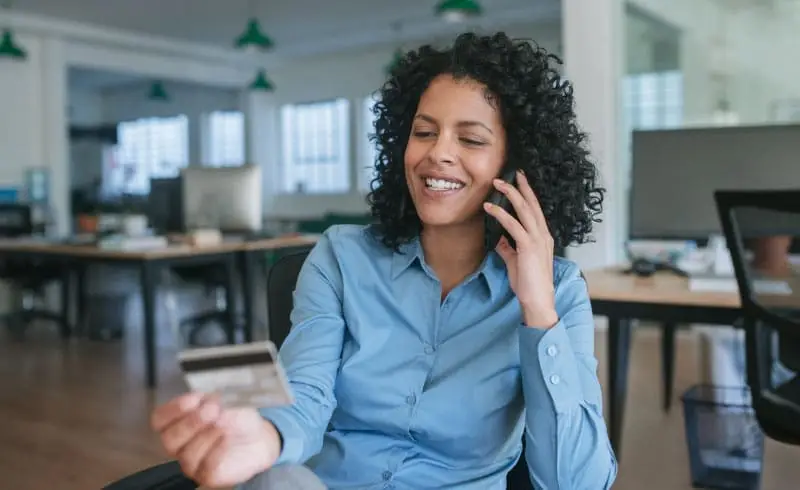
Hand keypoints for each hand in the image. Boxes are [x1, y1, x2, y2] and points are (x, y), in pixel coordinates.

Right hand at [151, 393, 280, 487]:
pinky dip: (217, 450)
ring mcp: (192, 462)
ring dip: (207, 436)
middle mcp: (180, 445)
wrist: (259, 438)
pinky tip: (227, 439)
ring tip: (224, 424)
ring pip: (188, 454)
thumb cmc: (236, 419)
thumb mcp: (227, 403)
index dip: (173, 409)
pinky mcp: (207, 475)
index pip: (160, 419)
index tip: (194, 399)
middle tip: (211, 410)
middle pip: (170, 439)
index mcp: (178, 422)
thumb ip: (215, 403)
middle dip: (191, 423)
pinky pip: (206, 467)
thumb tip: (210, 406)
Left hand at [483, 170, 558, 327]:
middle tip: (512, 171)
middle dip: (521, 186)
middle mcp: (543, 235)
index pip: (535, 210)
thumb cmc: (528, 283)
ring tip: (496, 182)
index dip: (527, 194)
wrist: (538, 300)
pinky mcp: (528, 247)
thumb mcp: (515, 261)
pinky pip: (513, 225)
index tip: (520, 180)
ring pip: (524, 209)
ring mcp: (537, 240)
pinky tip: (490, 207)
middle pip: (532, 204)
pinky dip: (500, 214)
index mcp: (542, 237)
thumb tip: (498, 238)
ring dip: (509, 193)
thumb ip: (508, 248)